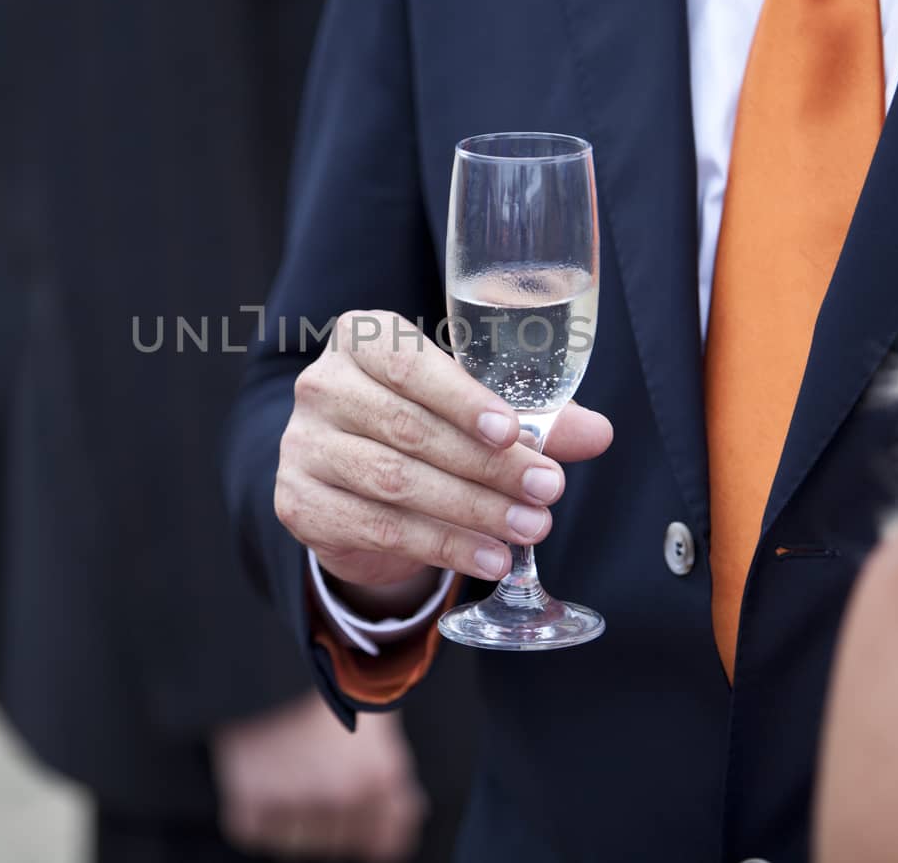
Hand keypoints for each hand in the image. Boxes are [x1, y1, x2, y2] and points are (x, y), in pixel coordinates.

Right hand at [211, 690, 425, 860]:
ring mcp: (296, 801)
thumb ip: (393, 772)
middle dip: (328, 818)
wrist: (268, 653)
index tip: (354, 812)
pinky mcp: (249, 802)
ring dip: (290, 818)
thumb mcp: (375, 717)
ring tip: (283, 772)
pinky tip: (258, 776)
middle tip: (309, 776)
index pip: (389, 841)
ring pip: (298, 842)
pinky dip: (253, 813)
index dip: (371, 827)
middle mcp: (345, 795)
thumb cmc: (325, 679)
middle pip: (340, 842)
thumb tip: (411, 813)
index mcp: (382, 775)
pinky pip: (255, 832)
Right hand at [276, 310, 613, 599]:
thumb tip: (597, 433)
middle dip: (486, 466)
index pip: (408, 363)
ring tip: (529, 529)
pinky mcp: (300, 503)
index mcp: (363, 339)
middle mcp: (323, 386)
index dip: (461, 399)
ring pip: (394, 482)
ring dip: (471, 511)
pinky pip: (377, 528)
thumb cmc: (419, 424)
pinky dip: (441, 547)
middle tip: (547, 491)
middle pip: (408, 429)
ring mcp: (303, 446)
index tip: (512, 431)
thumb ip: (533, 416)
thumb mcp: (472, 409)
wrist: (349, 480)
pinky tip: (488, 558)